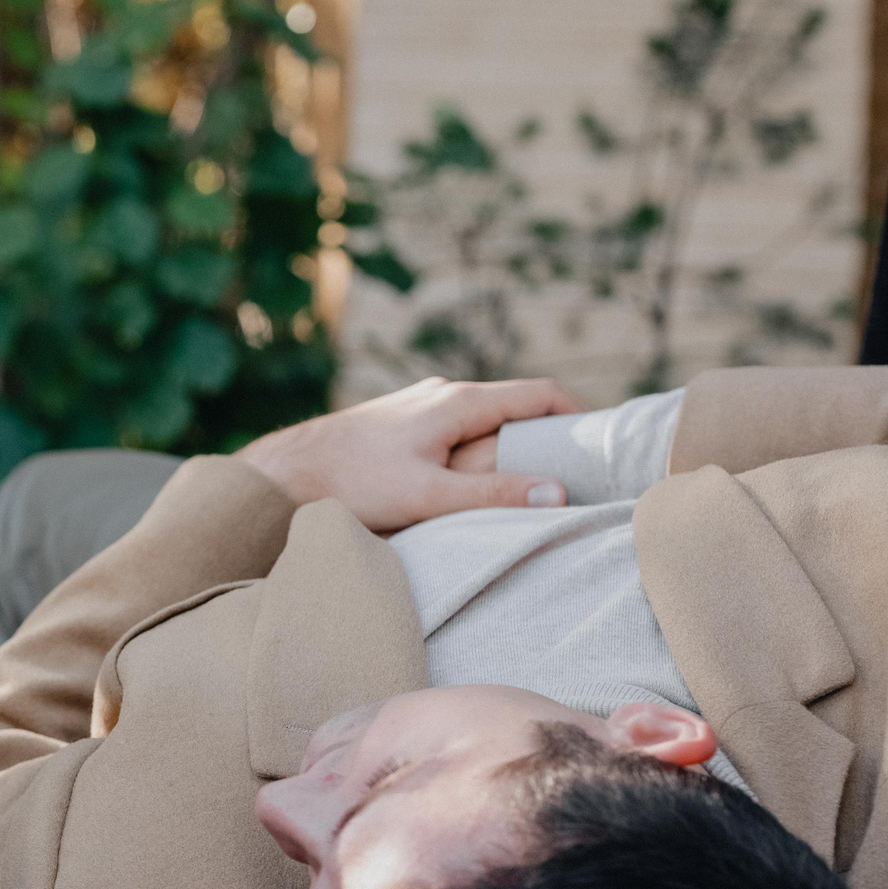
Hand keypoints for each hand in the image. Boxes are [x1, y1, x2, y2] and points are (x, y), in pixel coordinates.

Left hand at [237, 377, 581, 532]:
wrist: (284, 475)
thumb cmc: (352, 483)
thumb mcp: (428, 495)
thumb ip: (492, 494)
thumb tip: (559, 494)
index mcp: (457, 401)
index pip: (539, 393)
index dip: (578, 414)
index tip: (603, 443)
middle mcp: (440, 393)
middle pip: (514, 404)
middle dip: (548, 431)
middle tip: (576, 468)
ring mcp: (417, 405)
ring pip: (482, 417)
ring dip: (510, 441)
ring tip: (530, 479)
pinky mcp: (398, 424)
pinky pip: (454, 429)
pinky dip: (477, 447)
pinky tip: (474, 479)